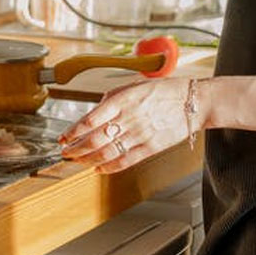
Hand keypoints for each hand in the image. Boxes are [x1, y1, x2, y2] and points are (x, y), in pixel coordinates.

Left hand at [59, 75, 203, 173]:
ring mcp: (140, 135)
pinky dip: (109, 167)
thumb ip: (111, 101)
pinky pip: (125, 161)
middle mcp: (129, 118)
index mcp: (122, 100)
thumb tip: (93, 115)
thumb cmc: (163, 91)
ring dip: (88, 159)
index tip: (63, 137)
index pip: (89, 120)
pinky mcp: (150, 148)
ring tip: (78, 161)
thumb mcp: (132, 86)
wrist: (192, 102)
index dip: (72, 132)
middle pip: (94, 139)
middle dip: (76, 149)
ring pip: (107, 152)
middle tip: (65, 153)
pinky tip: (99, 168)